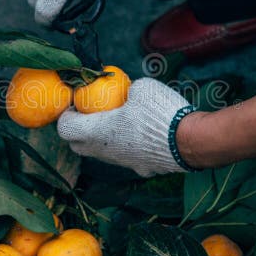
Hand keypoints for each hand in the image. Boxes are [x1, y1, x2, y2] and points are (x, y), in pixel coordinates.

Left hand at [57, 78, 194, 177]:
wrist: (190, 142)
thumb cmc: (161, 112)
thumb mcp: (141, 88)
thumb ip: (127, 90)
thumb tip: (126, 90)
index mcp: (97, 132)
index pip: (64, 128)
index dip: (66, 114)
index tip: (77, 102)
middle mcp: (105, 152)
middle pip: (77, 145)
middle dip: (78, 129)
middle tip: (91, 112)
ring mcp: (122, 162)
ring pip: (100, 153)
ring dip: (101, 138)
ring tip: (117, 120)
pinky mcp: (140, 168)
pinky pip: (124, 156)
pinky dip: (125, 145)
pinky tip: (139, 133)